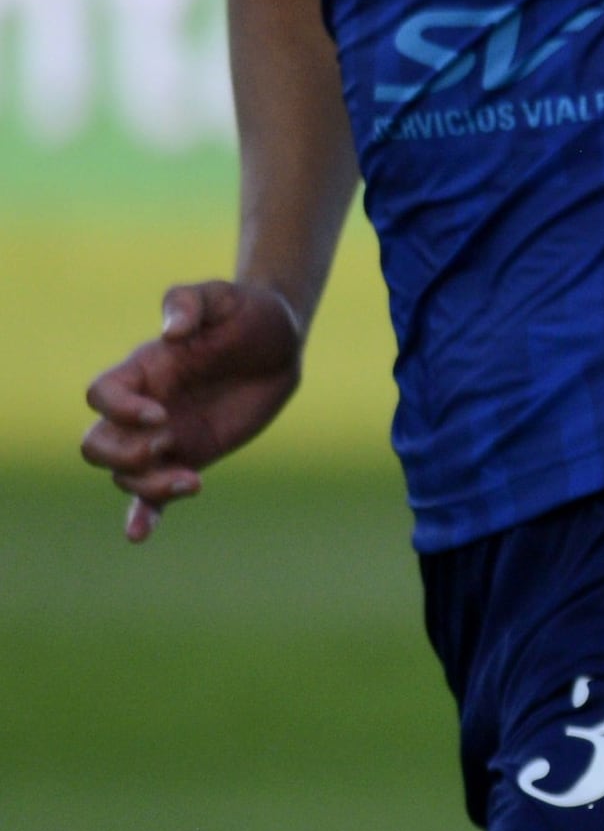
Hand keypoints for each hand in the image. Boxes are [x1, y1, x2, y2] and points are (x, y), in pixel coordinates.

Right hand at [80, 279, 308, 543]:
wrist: (279, 340)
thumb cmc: (245, 312)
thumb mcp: (222, 295)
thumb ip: (188, 302)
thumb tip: (171, 330)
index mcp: (143, 370)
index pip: (101, 396)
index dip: (120, 410)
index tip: (161, 414)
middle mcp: (145, 407)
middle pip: (97, 444)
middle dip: (123, 455)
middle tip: (167, 445)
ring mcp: (166, 436)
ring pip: (126, 475)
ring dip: (147, 486)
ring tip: (192, 481)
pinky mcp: (191, 456)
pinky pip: (155, 493)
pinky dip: (144, 514)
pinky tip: (139, 535)